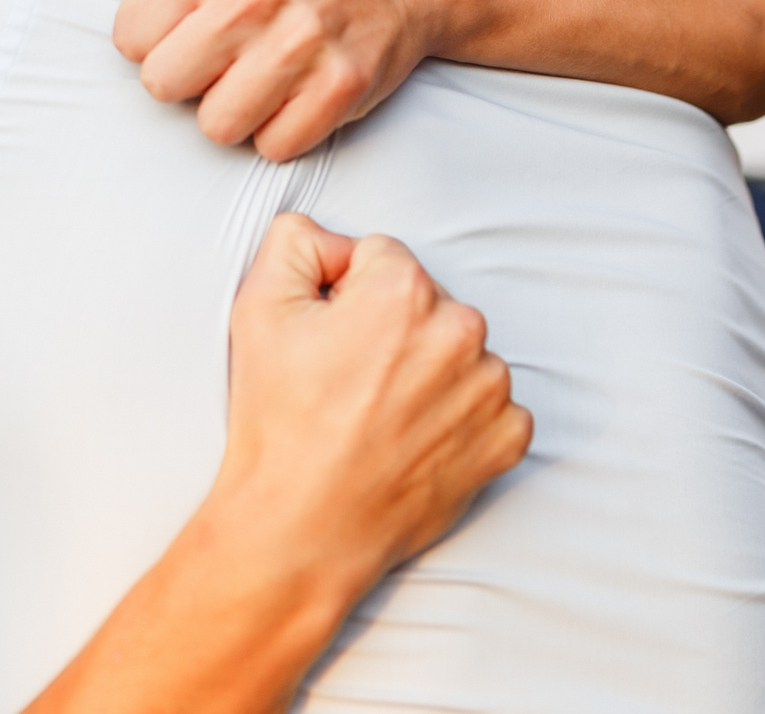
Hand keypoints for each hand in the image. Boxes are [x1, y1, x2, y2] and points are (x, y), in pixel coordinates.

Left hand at [114, 0, 446, 161]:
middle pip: (163, 85)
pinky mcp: (342, 85)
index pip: (130, 37)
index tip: (185, 33)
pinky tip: (293, 99)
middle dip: (187, 82)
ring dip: (233, 113)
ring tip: (256, 82)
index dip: (154, 44)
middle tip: (220, 63)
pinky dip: (281, 133)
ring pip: (216, 126)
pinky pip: (275, 147)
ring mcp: (302, 41)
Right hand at [209, 215, 532, 594]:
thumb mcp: (258, 307)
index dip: (346, 294)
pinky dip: (458, 416)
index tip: (329, 339)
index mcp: (404, 290)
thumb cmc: (280, 423)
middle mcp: (460, 330)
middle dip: (392, 328)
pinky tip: (413, 436)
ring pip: (459, 351)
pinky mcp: (506, 438)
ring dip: (429, 371)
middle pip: (426, 301)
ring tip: (379, 412)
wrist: (302, 524)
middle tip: (349, 380)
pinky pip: (491, 404)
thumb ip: (296, 240)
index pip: (381, 257)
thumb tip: (336, 241)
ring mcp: (489, 388)